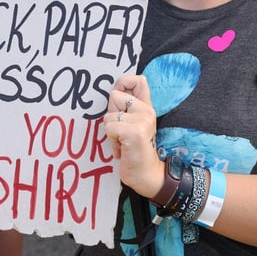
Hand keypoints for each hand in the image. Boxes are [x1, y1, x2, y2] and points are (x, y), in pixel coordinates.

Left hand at [102, 74, 161, 197]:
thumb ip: (125, 108)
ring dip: (111, 132)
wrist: (147, 175)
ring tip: (123, 143)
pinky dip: (112, 141)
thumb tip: (114, 92)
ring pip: (109, 115)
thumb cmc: (134, 151)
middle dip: (111, 115)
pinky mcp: (135, 132)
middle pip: (114, 96)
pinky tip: (122, 149)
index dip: (123, 82)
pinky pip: (110, 128)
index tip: (118, 101)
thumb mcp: (132, 125)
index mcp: (147, 107)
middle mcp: (147, 110)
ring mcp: (143, 120)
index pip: (138, 80)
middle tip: (121, 132)